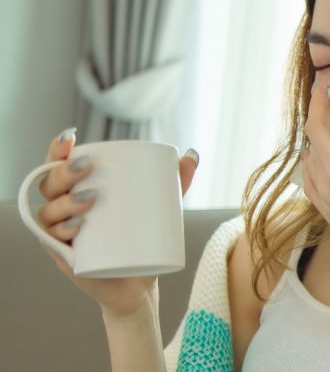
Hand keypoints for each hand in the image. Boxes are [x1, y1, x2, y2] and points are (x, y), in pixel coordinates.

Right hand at [35, 128, 198, 317]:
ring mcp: (61, 236)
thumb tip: (192, 154)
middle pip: (49, 185)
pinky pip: (52, 243)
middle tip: (87, 166)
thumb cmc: (142, 238)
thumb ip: (175, 181)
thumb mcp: (159, 207)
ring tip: (91, 198)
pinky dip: (61, 233)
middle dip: (63, 172)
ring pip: (48, 213)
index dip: (56, 149)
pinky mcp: (66, 259)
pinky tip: (75, 227)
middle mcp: (61, 212)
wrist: (140, 282)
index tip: (71, 137)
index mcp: (75, 192)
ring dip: (64, 202)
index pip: (57, 166)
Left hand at [302, 84, 329, 266]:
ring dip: (317, 143)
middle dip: (319, 120)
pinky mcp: (327, 213)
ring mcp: (323, 201)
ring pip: (309, 163)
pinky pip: (312, 182)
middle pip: (311, 143)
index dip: (318, 106)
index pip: (316, 129)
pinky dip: (316, 164)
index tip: (324, 90)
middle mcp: (325, 185)